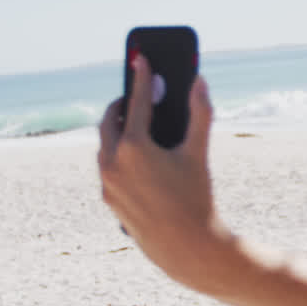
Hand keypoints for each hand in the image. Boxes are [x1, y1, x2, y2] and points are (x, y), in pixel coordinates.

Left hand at [98, 54, 226, 282]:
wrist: (184, 247)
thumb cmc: (196, 198)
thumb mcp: (198, 153)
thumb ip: (200, 113)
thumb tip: (199, 80)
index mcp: (134, 147)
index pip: (137, 101)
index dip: (142, 77)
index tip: (142, 58)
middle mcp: (113, 162)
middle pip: (111, 119)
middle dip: (124, 103)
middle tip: (137, 92)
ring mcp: (107, 181)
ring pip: (106, 143)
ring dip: (118, 128)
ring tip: (134, 119)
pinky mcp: (108, 197)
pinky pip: (108, 165)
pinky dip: (118, 152)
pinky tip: (134, 152)